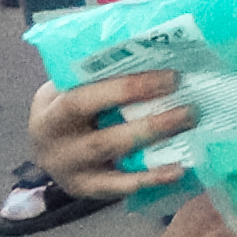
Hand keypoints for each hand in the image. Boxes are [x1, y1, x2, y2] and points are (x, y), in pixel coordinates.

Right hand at [30, 67, 197, 199]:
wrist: (46, 146)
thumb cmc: (70, 105)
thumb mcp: (71, 86)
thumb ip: (101, 73)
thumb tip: (158, 47)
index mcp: (51, 111)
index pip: (85, 99)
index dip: (128, 89)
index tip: (170, 78)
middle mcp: (55, 144)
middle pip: (103, 136)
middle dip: (150, 123)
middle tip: (191, 108)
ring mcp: (70, 170)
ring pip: (114, 157)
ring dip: (154, 140)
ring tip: (189, 125)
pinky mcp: (86, 189)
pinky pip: (120, 187)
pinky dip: (151, 178)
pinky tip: (178, 169)